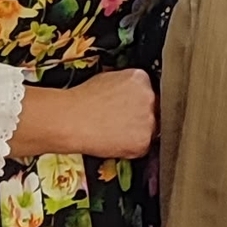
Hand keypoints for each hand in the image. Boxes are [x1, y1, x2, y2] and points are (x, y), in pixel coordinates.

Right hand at [14, 68, 156, 161]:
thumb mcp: (106, 78)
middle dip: (141, 116)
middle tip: (122, 121)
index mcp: (141, 78)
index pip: (150, 90)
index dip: (139, 102)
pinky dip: (131, 148)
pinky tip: (115, 141)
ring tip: (115, 132)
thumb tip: (127, 91)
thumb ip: (125, 84)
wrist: (71, 120)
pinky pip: (143, 147)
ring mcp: (149, 120)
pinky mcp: (144, 141)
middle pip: (155, 109)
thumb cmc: (82, 100)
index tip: (130, 107)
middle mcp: (149, 97)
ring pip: (151, 129)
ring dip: (138, 132)